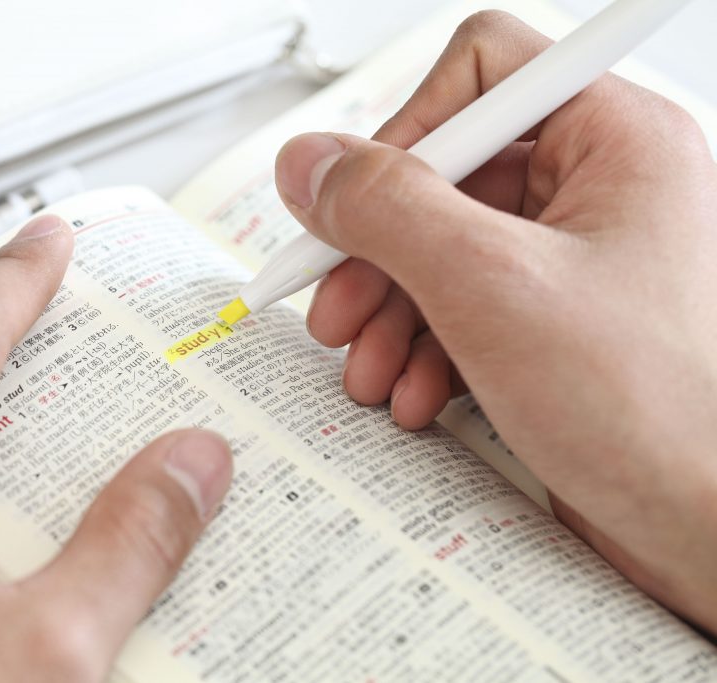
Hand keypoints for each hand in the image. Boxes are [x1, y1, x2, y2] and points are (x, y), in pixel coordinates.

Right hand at [274, 12, 716, 631]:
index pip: (480, 75)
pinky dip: (422, 349)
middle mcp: (596, 191)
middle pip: (444, 177)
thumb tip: (311, 164)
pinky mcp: (551, 324)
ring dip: (389, 312)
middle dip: (378, 253)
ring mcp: (572, 262)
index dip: (404, 133)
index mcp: (615, 143)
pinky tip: (414, 393)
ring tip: (371, 370)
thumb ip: (387, 210)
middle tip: (335, 306)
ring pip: (441, 249)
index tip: (350, 203)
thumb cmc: (659, 415)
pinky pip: (460, 306)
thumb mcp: (492, 290)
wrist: (709, 534)